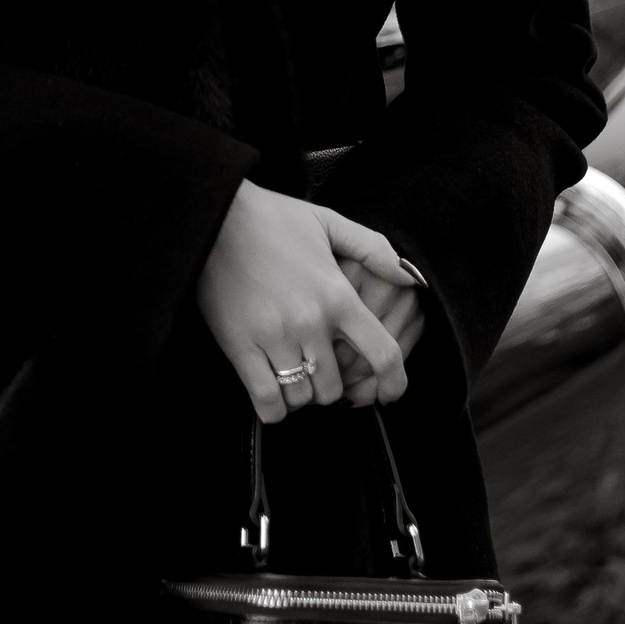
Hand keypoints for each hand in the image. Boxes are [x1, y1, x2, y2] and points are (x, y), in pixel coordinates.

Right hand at [196, 182, 419, 424]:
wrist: (213, 216)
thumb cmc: (271, 217)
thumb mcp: (327, 222)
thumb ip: (372, 248)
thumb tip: (410, 276)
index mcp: (337, 294)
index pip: (383, 353)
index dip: (394, 381)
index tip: (390, 393)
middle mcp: (311, 321)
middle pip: (336, 387)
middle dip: (332, 388)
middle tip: (321, 376)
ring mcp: (274, 337)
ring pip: (302, 397)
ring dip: (302, 396)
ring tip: (295, 379)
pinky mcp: (240, 346)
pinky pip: (266, 400)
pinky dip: (274, 407)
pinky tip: (273, 394)